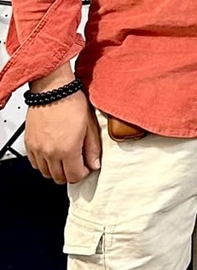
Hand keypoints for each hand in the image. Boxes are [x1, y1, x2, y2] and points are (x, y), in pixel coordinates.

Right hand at [25, 66, 100, 184]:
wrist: (53, 91)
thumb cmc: (72, 103)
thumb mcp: (90, 126)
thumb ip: (93, 148)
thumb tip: (94, 164)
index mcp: (67, 149)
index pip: (75, 176)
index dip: (83, 174)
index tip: (87, 167)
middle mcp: (50, 153)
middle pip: (59, 178)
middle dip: (71, 174)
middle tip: (78, 164)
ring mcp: (37, 150)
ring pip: (46, 173)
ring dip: (57, 170)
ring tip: (66, 159)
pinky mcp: (29, 144)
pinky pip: (35, 164)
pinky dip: (44, 164)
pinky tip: (53, 155)